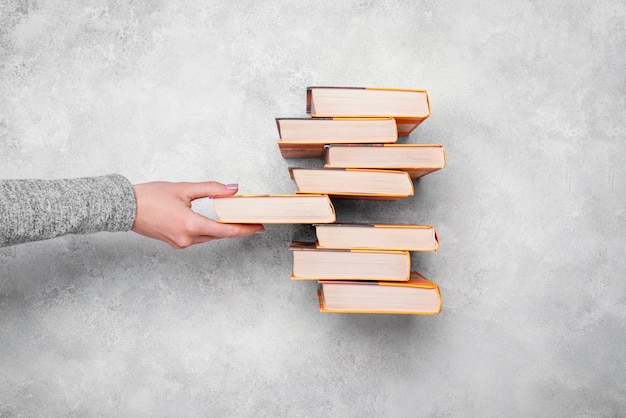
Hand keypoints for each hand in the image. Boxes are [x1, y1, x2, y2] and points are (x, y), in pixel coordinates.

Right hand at [131, 181, 263, 248]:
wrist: (124, 208)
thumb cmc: (150, 196)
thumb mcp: (184, 189)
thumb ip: (211, 189)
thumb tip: (233, 190)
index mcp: (191, 225)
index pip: (226, 230)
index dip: (245, 229)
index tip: (259, 227)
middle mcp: (187, 239)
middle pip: (219, 235)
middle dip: (235, 228)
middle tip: (251, 220)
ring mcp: (180, 243)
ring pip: (208, 237)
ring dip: (220, 229)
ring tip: (234, 219)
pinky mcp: (175, 243)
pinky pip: (197, 238)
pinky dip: (207, 230)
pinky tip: (212, 222)